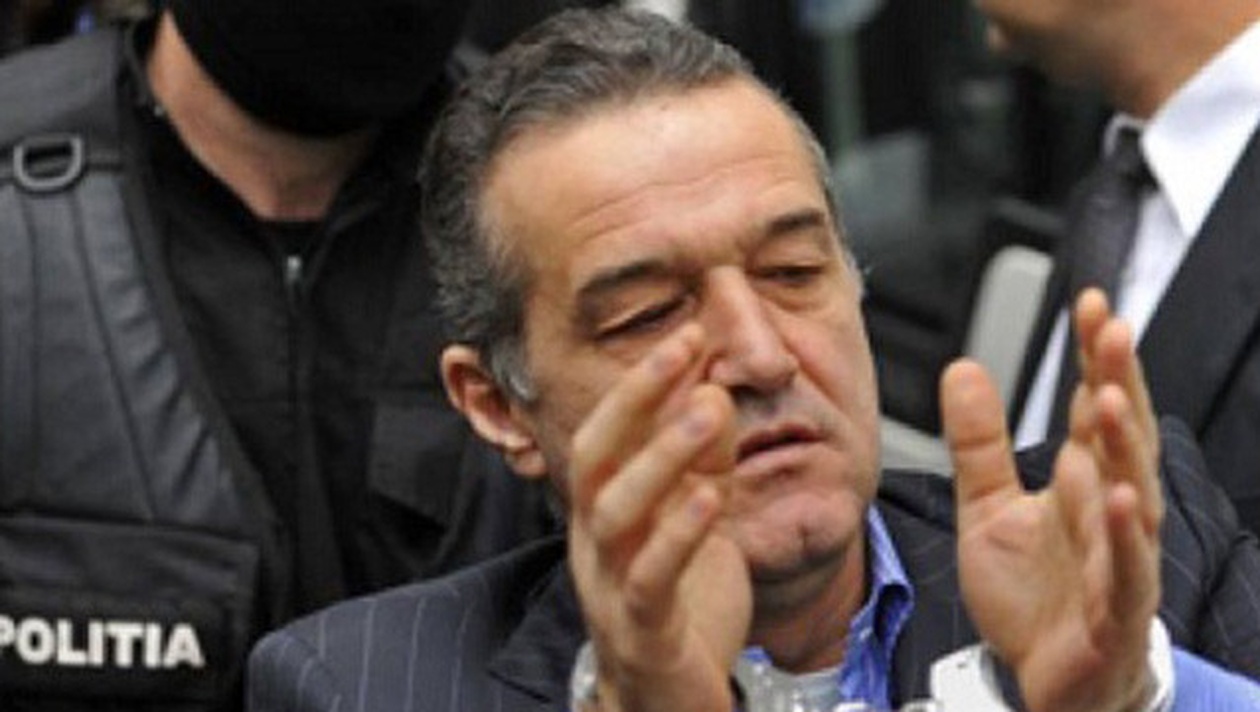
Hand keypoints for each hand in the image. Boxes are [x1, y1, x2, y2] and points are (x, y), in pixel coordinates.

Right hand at [567, 324, 749, 711]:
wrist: (672, 703)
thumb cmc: (681, 609)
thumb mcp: (694, 520)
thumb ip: (700, 463)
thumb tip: (711, 390)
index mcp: (606, 511)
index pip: (611, 432)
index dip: (644, 381)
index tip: (688, 331)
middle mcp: (596, 543)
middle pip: (596, 457)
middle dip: (638, 396)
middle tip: (685, 344)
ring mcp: (610, 586)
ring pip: (615, 513)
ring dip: (662, 454)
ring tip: (707, 409)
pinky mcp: (640, 632)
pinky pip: (649, 578)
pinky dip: (679, 534)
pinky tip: (712, 497)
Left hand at [940, 288, 1162, 711]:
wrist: (1038, 678)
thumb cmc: (1031, 594)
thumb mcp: (986, 507)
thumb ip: (977, 441)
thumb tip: (962, 369)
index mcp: (1081, 481)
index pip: (1091, 407)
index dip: (1095, 358)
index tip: (1091, 304)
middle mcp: (1107, 512)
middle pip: (1119, 438)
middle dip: (1117, 381)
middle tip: (1110, 329)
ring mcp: (1118, 560)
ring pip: (1132, 495)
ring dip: (1123, 446)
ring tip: (1107, 398)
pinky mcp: (1115, 611)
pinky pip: (1127, 569)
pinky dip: (1125, 536)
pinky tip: (1120, 499)